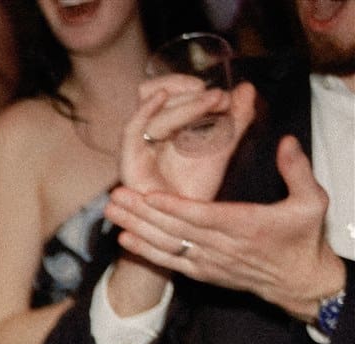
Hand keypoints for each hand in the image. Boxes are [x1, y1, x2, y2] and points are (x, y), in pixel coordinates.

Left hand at [109, 135, 342, 317]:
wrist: (297, 281)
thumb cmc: (304, 237)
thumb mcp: (313, 201)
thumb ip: (298, 171)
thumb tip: (287, 141)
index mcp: (246, 226)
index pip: (203, 215)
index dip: (174, 206)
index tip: (149, 194)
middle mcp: (222, 246)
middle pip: (174, 228)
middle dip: (142, 212)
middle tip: (116, 194)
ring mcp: (208, 261)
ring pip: (166, 244)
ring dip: (136, 227)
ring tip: (111, 211)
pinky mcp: (202, 272)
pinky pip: (168, 261)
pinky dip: (145, 251)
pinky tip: (125, 238)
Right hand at [116, 77, 254, 202]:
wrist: (185, 226)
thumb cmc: (197, 189)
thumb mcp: (222, 150)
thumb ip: (236, 120)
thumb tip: (247, 88)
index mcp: (164, 126)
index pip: (168, 90)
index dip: (191, 85)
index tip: (224, 95)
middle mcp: (146, 134)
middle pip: (157, 93)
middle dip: (191, 93)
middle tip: (221, 100)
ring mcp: (136, 148)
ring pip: (151, 110)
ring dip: (183, 104)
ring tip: (213, 103)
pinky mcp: (128, 165)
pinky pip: (130, 131)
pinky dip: (143, 110)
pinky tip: (161, 97)